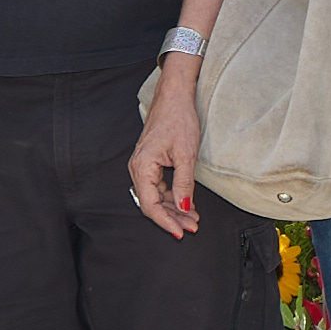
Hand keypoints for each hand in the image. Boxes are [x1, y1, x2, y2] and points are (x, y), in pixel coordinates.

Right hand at [125, 63, 202, 239]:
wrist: (175, 97)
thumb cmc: (178, 119)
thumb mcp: (186, 154)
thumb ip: (184, 183)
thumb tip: (185, 207)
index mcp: (142, 166)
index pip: (150, 205)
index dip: (166, 221)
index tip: (181, 232)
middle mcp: (138, 167)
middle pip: (152, 203)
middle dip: (172, 218)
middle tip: (192, 227)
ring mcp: (143, 165)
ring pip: (155, 197)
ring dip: (173, 209)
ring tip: (193, 219)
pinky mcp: (150, 163)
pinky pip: (157, 187)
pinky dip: (172, 197)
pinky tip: (186, 203)